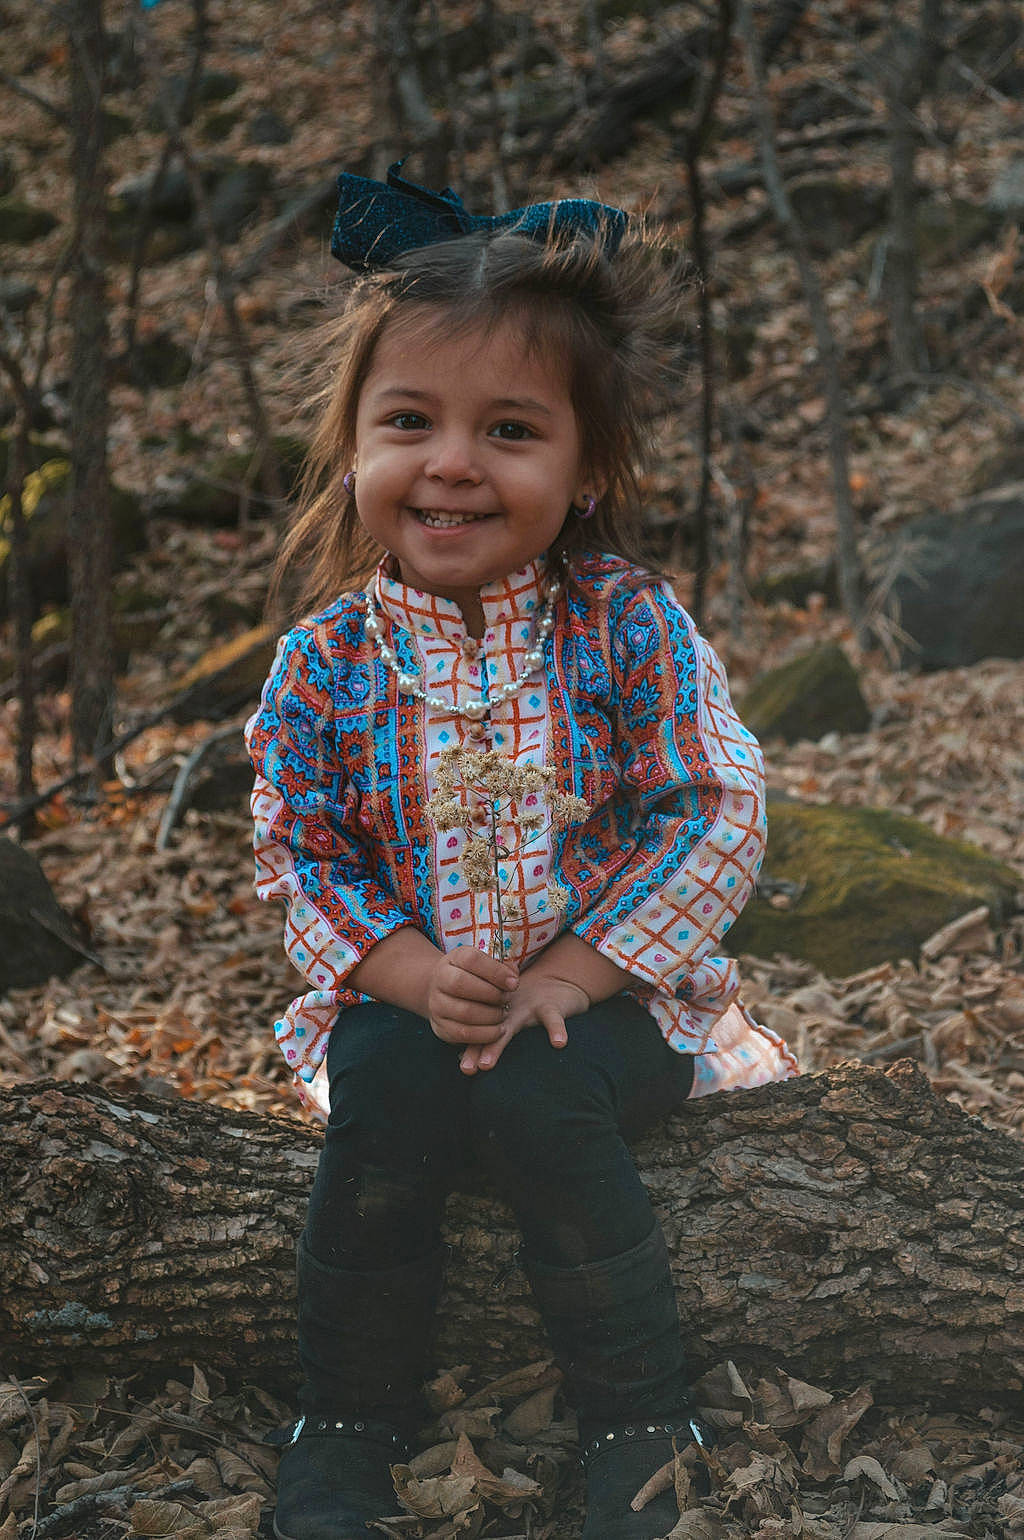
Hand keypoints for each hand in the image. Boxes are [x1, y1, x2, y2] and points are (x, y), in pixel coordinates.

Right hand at [428, 947, 518, 1048]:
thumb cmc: (476, 977)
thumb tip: (512, 979)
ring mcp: (437, 1004)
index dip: (495, 971)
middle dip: (492, 994)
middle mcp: (440, 979)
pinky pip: (463, 1033)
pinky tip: (498, 1030)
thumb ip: (503, 968)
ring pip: (464, 1012)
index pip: (471, 960)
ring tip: (503, 1013)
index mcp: (454, 959)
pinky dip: (486, 1034)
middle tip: (507, 999)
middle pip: (461, 984)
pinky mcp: (441, 1026)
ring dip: (491, 1016)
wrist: (447, 992)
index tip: (514, 983)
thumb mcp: (487, 965)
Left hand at [457, 971, 589, 1074]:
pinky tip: (559, 1043)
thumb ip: (494, 1041)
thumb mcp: (512, 1021)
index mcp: (498, 1019)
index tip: (462, 1070)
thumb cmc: (530, 1007)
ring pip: (510, 1027)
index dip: (471, 1052)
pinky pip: (553, 1019)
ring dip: (497, 1045)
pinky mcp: (550, 1006)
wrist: (559, 980)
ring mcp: (526, 1009)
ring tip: (486, 1064)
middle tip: (466, 1069)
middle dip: (476, 1051)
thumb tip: (471, 1068)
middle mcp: (506, 1013)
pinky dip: (556, 1030)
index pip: (479, 1036)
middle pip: (487, 1034)